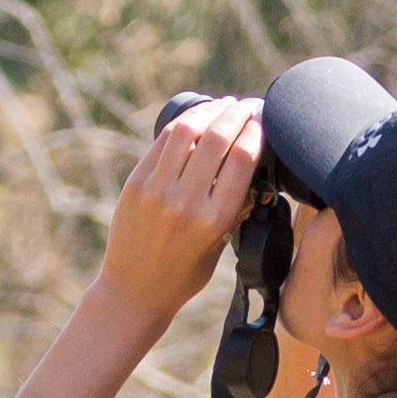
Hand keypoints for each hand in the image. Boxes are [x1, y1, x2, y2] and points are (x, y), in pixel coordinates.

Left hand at [90, 95, 266, 327]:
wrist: (135, 290)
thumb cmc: (184, 273)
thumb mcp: (220, 244)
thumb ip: (234, 207)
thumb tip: (248, 165)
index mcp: (215, 220)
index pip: (243, 158)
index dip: (255, 131)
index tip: (261, 122)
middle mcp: (186, 201)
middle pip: (218, 137)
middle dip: (236, 114)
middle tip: (245, 107)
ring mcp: (158, 189)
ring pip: (187, 129)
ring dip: (209, 111)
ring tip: (222, 106)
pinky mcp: (136, 182)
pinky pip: (163, 142)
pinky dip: (183, 124)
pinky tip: (195, 119)